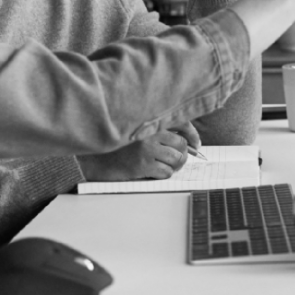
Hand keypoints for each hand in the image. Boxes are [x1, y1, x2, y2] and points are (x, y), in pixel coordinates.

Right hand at [77, 125, 199, 181]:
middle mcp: (149, 132)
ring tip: (166, 166)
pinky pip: (166, 172)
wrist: (98, 159)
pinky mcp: (143, 164)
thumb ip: (157, 129)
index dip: (192, 134)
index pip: (181, 122)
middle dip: (183, 154)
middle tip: (178, 159)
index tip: (196, 143)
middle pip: (181, 144)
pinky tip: (155, 171)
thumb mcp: (137, 130)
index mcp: (149, 120)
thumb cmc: (119, 145)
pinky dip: (165, 174)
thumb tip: (187, 141)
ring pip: (177, 159)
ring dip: (175, 166)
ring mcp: (147, 149)